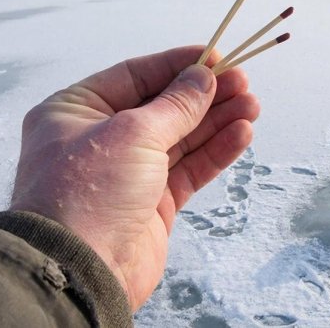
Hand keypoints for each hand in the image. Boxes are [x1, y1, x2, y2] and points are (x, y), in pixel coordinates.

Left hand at [10, 46, 259, 310]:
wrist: (80, 271)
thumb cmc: (90, 190)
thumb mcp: (132, 133)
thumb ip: (175, 104)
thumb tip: (202, 77)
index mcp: (77, 111)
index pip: (134, 75)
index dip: (177, 66)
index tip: (216, 57)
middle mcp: (101, 138)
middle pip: (162, 107)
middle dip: (204, 95)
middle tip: (244, 82)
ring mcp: (128, 172)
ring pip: (181, 138)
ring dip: (216, 121)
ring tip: (252, 105)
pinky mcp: (153, 203)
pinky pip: (188, 169)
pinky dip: (215, 151)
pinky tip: (241, 134)